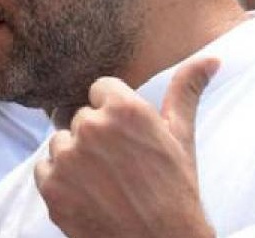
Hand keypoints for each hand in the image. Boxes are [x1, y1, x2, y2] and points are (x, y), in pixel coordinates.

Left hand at [33, 57, 220, 237]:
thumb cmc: (175, 191)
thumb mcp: (182, 137)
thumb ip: (186, 91)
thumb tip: (211, 58)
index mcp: (124, 109)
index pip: (100, 89)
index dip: (113, 111)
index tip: (127, 136)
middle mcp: (91, 127)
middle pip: (80, 117)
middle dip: (96, 136)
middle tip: (120, 165)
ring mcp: (68, 158)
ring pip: (60, 142)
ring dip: (75, 158)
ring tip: (104, 181)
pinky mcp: (51, 186)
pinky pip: (43, 169)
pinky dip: (59, 181)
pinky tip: (86, 195)